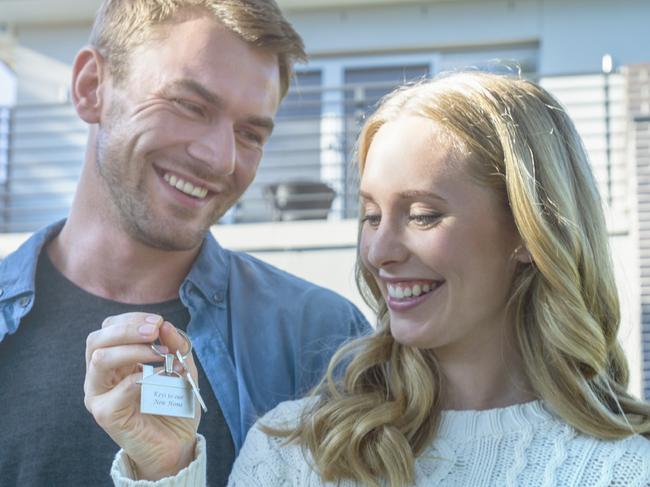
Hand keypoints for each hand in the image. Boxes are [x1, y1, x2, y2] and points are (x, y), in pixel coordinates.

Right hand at [84, 312, 199, 479]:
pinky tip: (161, 377)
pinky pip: (116, 391)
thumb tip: (166, 325)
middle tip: (154, 331)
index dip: (132, 319)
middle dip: (127, 329)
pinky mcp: (105, 414)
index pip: (109, 328)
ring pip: (100, 359)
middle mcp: (101, 375)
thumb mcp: (182, 367)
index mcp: (115, 360)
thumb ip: (176, 345)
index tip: (158, 322)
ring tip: (161, 354)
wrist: (177, 441)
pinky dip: (140, 379)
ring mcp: (99, 395)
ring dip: (133, 350)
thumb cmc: (175, 403)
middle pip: (96, 339)